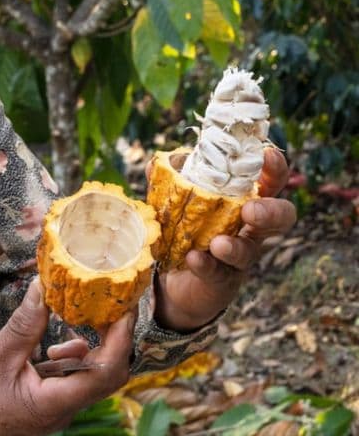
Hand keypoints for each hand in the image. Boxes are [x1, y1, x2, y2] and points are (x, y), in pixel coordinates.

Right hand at [0, 280, 132, 435]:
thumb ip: (25, 325)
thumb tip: (44, 287)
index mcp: (55, 403)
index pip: (104, 373)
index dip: (120, 340)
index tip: (123, 310)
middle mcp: (64, 412)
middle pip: (108, 378)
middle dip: (113, 341)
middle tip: (108, 308)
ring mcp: (59, 413)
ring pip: (92, 380)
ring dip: (90, 350)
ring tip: (72, 324)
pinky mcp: (50, 408)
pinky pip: (74, 384)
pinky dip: (73, 361)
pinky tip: (52, 349)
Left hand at [153, 146, 296, 331]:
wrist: (172, 280)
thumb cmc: (184, 231)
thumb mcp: (178, 204)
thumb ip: (169, 183)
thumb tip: (153, 163)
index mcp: (244, 202)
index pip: (270, 183)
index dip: (275, 169)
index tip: (268, 155)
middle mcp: (250, 229)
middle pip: (281, 218)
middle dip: (271, 212)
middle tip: (251, 210)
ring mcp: (240, 257)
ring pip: (250, 251)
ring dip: (235, 247)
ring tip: (218, 244)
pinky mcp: (223, 280)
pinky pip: (220, 274)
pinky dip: (207, 266)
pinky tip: (194, 259)